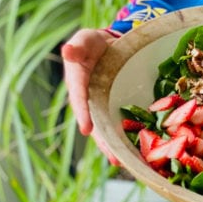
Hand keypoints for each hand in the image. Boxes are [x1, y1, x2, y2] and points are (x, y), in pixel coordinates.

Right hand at [61, 28, 120, 163]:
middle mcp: (89, 98)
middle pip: (95, 122)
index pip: (80, 98)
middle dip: (103, 140)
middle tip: (113, 156)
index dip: (84, 113)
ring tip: (124, 160)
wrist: (105, 45)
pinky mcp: (113, 106)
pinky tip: (135, 149)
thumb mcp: (84, 40)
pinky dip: (125, 135)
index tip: (87, 129)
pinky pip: (118, 121)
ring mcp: (101, 105)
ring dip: (114, 144)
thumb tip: (67, 50)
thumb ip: (77, 47)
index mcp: (78, 82)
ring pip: (106, 128)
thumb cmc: (92, 44)